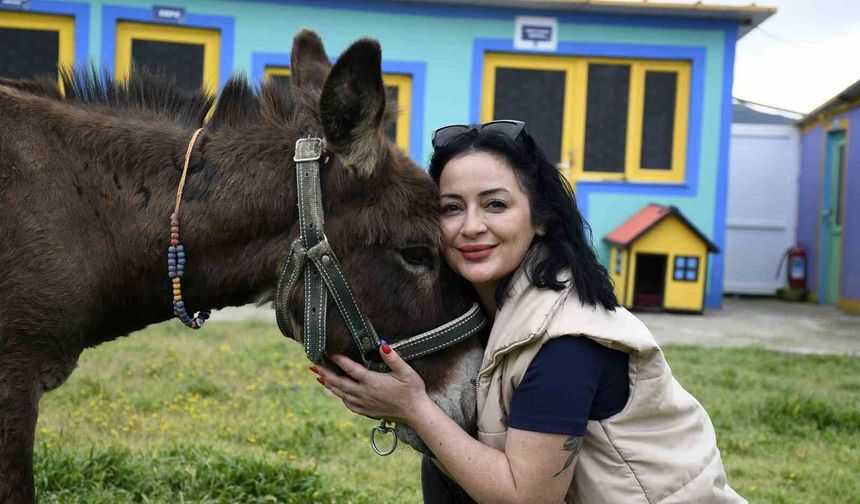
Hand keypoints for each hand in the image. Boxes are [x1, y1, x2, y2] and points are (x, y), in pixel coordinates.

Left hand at [313, 342, 428, 423]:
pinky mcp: (366, 411)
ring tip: (319, 376)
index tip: (328, 352)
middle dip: (325, 373)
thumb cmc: (413, 390)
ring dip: (329, 384)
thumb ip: (393, 358)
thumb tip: (382, 345)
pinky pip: (348, 403)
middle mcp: (364, 394)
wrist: (415, 413)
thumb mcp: (406, 371)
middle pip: (339, 382)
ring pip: (341, 394)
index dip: (338, 360)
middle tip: (313, 365)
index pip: (351, 369)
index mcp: (372, 382)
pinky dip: (339, 396)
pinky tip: (336, 392)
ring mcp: (364, 404)